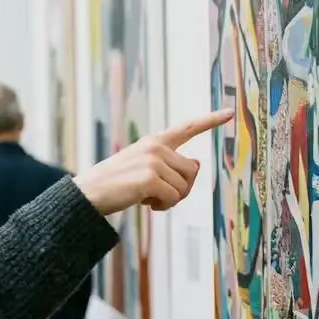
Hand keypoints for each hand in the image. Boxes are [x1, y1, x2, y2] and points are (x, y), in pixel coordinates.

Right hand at [74, 108, 233, 214]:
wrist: (88, 193)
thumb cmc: (115, 183)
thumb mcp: (143, 168)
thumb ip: (170, 165)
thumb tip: (197, 165)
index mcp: (154, 141)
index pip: (187, 128)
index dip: (210, 121)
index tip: (230, 112)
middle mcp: (156, 147)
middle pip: (192, 172)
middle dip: (180, 188)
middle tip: (158, 194)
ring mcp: (153, 161)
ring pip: (184, 187)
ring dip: (170, 199)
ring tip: (147, 197)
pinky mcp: (150, 178)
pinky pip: (173, 198)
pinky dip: (163, 206)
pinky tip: (145, 203)